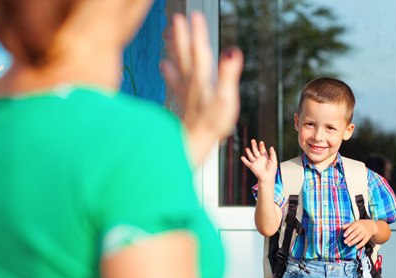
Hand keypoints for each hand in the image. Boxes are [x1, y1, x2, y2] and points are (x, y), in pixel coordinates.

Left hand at [161, 11, 243, 165]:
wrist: (192, 145)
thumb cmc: (211, 125)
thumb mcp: (226, 100)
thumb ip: (228, 75)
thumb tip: (232, 51)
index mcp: (202, 79)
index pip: (200, 50)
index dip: (198, 32)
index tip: (194, 15)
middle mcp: (190, 82)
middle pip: (185, 53)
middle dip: (181, 35)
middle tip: (176, 17)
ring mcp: (184, 92)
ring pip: (177, 63)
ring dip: (173, 47)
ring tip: (167, 32)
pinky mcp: (182, 102)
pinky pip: (173, 80)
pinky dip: (168, 70)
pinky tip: (163, 64)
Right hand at [240, 139, 277, 182]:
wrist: (267, 177)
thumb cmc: (272, 170)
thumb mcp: (274, 160)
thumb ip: (273, 154)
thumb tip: (271, 147)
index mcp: (265, 157)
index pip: (262, 150)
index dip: (261, 146)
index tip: (261, 142)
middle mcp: (259, 159)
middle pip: (256, 151)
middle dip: (254, 145)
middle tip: (253, 140)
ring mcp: (255, 162)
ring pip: (251, 156)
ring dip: (249, 152)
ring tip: (247, 148)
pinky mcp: (252, 166)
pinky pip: (247, 162)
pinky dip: (244, 160)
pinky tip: (242, 157)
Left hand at [342, 220, 376, 248]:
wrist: (371, 225)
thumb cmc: (360, 224)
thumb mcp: (355, 223)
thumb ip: (348, 225)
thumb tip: (341, 228)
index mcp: (357, 223)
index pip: (352, 227)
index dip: (348, 231)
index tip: (344, 235)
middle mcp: (362, 228)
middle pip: (355, 233)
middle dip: (350, 238)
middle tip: (345, 242)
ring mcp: (365, 232)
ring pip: (359, 238)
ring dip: (354, 242)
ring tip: (348, 245)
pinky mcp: (368, 237)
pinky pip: (364, 241)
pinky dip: (360, 245)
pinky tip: (356, 247)